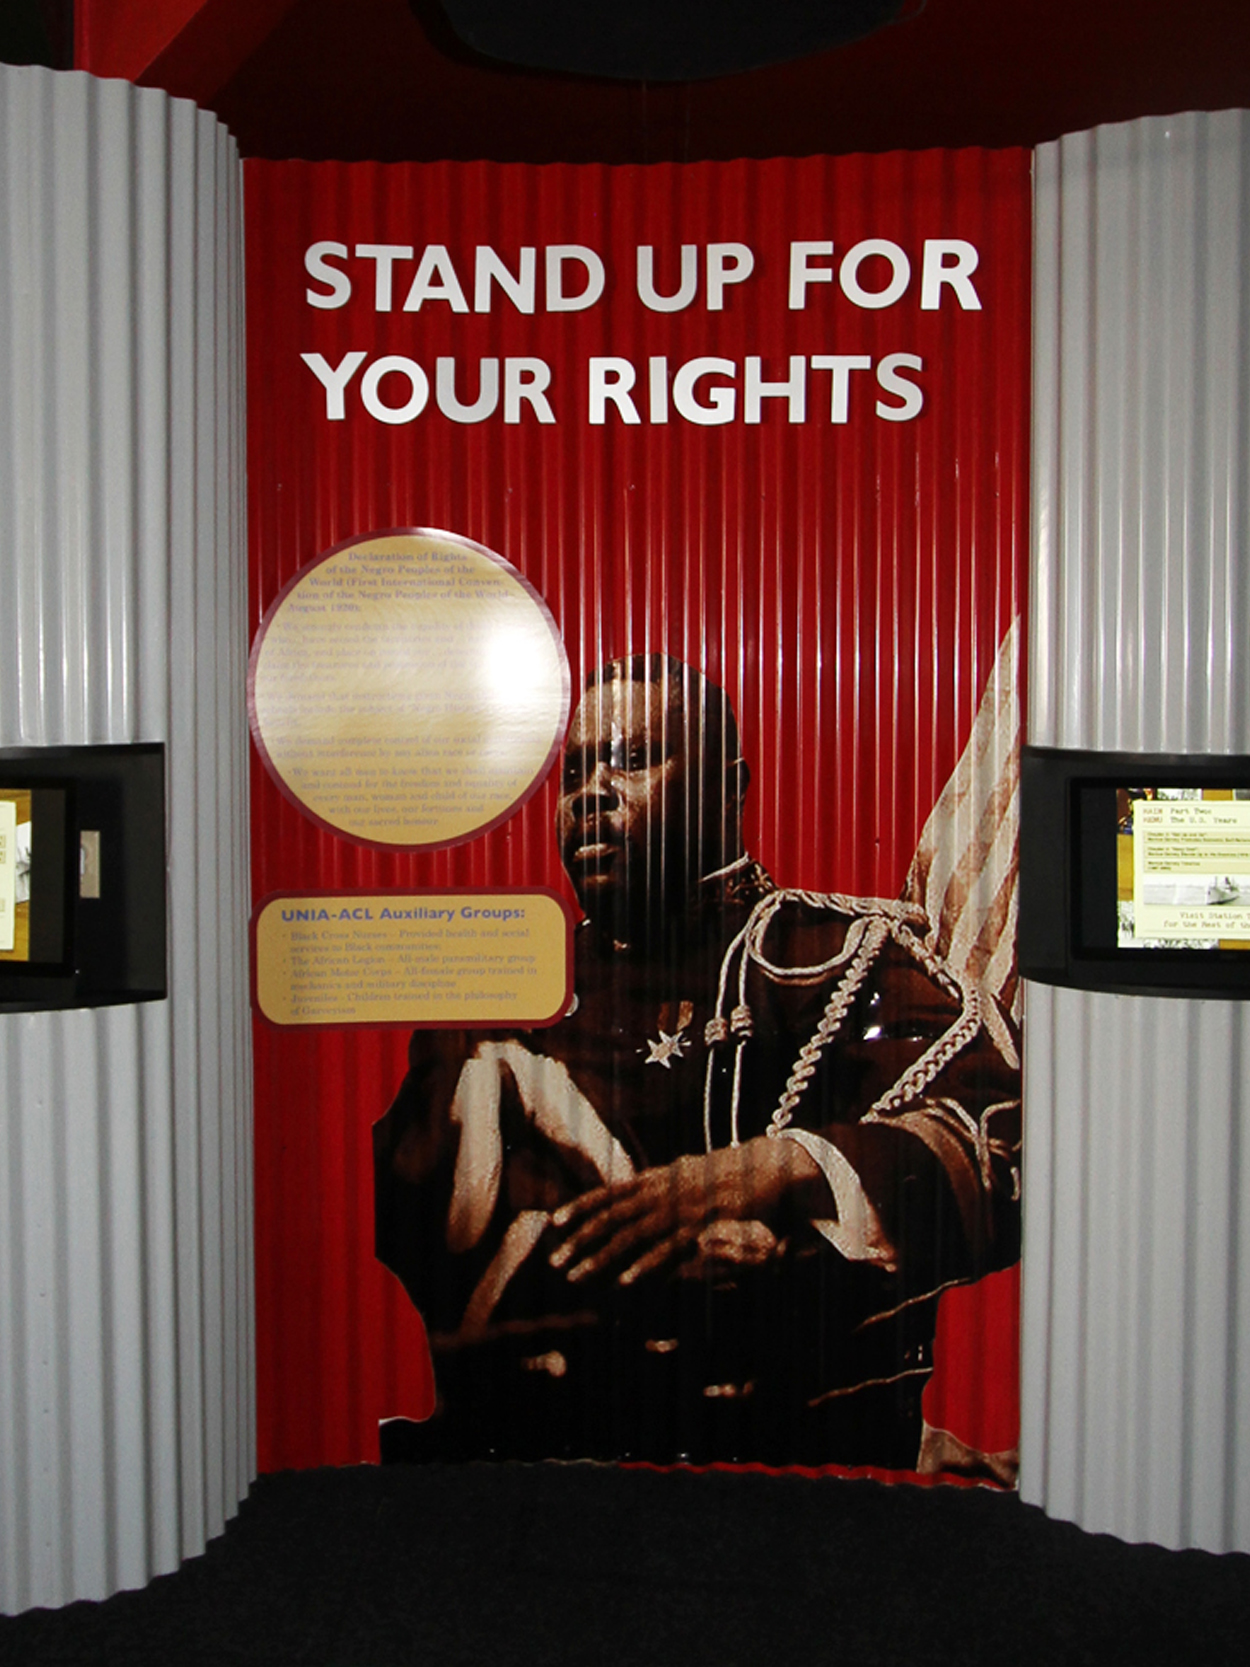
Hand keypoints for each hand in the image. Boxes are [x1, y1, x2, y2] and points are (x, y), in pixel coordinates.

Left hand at [547, 1135, 821, 1285]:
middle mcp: (665, 1189)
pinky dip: (646, 1266)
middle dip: (580, 1239)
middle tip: (554, 1261)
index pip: (611, 1191)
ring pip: (632, 1234)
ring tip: (576, 1276)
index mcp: (660, 1177)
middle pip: (613, 1215)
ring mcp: (682, 1208)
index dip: (582, 1206)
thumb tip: (639, 1188)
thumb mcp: (690, 1173)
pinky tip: (624, 1283)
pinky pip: (669, 1250)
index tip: (554, 1223)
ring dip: (601, 1257)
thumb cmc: (731, 1173)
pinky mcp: (703, 1226)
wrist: (773, 1166)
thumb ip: (664, 1184)